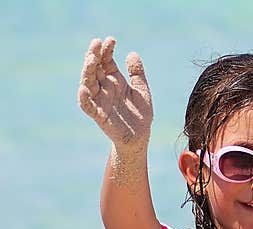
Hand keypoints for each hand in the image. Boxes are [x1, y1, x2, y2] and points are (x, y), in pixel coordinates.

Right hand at [78, 37, 152, 151]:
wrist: (140, 137)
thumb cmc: (140, 114)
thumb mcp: (141, 90)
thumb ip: (137, 73)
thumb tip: (132, 53)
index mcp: (114, 79)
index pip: (106, 60)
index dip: (107, 50)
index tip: (111, 39)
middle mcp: (104, 87)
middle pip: (94, 68)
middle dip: (94, 55)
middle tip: (97, 43)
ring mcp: (100, 100)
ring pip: (88, 82)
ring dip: (88, 70)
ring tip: (91, 59)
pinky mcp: (98, 114)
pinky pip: (87, 105)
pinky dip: (84, 97)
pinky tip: (84, 88)